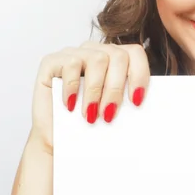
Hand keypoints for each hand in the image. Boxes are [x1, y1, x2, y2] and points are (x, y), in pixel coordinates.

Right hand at [30, 41, 150, 150]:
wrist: (56, 142)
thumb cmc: (88, 125)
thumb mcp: (115, 111)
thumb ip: (129, 100)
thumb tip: (143, 100)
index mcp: (115, 60)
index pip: (135, 53)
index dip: (140, 75)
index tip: (136, 101)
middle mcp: (96, 52)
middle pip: (118, 56)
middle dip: (116, 88)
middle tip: (109, 114)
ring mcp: (74, 54)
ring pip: (97, 59)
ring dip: (96, 90)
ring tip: (90, 115)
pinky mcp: (51, 61)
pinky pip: (70, 63)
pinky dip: (73, 87)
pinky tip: (71, 105)